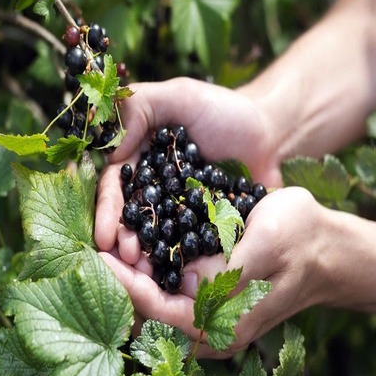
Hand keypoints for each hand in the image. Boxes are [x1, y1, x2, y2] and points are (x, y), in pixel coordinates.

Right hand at [95, 77, 280, 263]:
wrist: (271, 134)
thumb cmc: (223, 111)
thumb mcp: (179, 96)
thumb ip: (139, 108)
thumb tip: (111, 151)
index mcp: (138, 162)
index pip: (115, 188)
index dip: (108, 211)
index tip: (104, 236)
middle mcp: (153, 191)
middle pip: (131, 220)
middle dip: (124, 242)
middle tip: (127, 260)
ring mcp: (178, 214)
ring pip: (156, 240)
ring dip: (147, 259)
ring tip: (146, 276)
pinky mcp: (204, 231)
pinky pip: (189, 249)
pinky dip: (180, 264)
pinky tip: (176, 279)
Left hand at [100, 187, 328, 357]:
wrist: (333, 249)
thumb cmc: (304, 239)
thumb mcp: (268, 243)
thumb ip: (227, 268)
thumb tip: (185, 281)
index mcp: (226, 323)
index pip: (160, 310)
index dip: (127, 284)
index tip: (100, 256)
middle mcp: (215, 328)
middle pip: (153, 311)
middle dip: (124, 280)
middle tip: (101, 244)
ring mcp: (214, 315)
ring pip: (160, 300)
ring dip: (135, 274)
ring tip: (113, 242)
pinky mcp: (215, 299)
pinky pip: (174, 290)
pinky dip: (153, 270)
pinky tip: (141, 246)